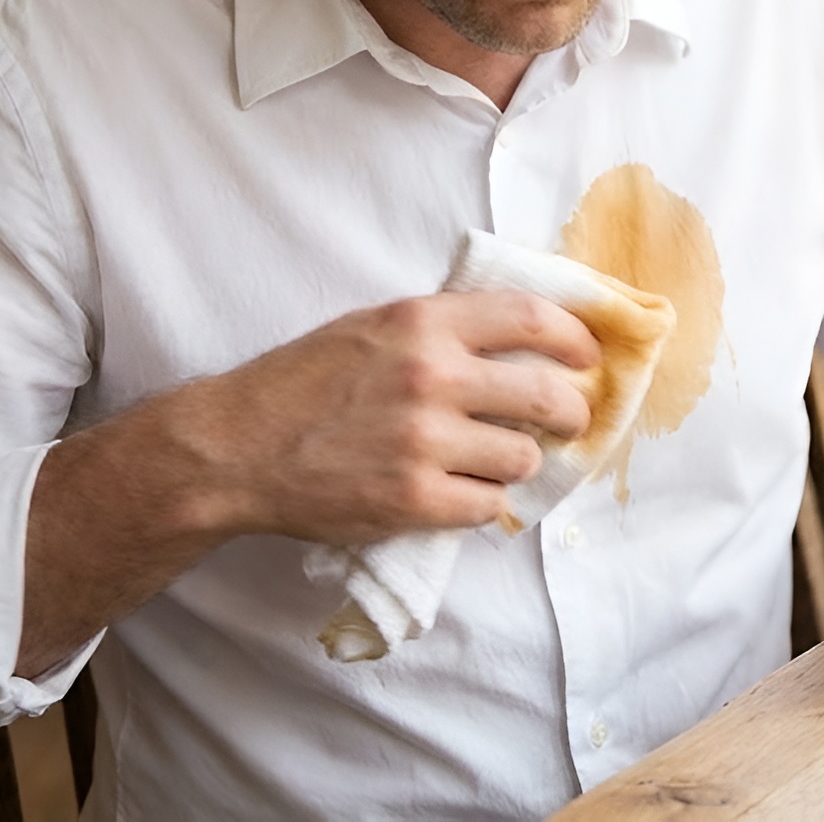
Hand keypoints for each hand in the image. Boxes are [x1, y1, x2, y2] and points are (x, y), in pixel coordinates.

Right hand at [173, 290, 599, 545]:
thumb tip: (522, 337)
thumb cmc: (303, 383)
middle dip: (571, 412)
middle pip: (547, 395)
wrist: (236, 447)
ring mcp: (424, 442)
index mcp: (423, 323)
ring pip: (523, 457)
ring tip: (495, 460)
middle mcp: (431, 376)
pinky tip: (463, 492)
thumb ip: (441, 327)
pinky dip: (483, 502)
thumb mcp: (371, 326)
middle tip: (569, 420)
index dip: (575, 339)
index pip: (532, 319)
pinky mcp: (414, 500)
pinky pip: (488, 505)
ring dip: (519, 461)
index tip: (586, 357)